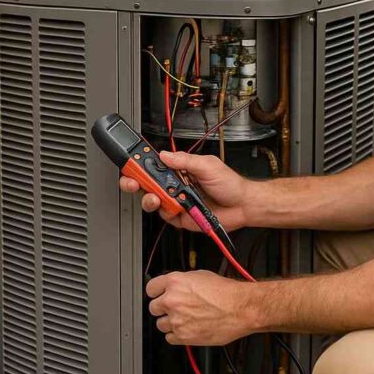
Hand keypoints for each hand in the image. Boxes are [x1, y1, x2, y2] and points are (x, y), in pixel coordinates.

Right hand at [120, 150, 249, 232]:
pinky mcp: (181, 218)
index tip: (131, 163)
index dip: (140, 165)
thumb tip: (164, 155)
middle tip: (132, 182)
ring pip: (153, 201)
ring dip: (150, 198)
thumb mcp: (207, 165)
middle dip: (135, 182)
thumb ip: (184, 160)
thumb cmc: (229, 184)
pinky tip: (174, 207)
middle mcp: (176, 186)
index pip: (155, 166)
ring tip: (157, 197)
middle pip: (148, 184)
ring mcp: (177, 202)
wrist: (242, 205)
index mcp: (180, 170)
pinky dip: (167, 212)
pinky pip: (166, 216)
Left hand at [146, 270, 254, 345]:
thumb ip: (182, 282)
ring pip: (160, 324)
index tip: (158, 295)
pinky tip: (188, 328)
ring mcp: (176, 320)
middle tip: (175, 309)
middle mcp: (172, 301)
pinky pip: (170, 338)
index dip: (156, 292)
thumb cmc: (226, 293)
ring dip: (170, 323)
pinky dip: (177, 335)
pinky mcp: (183, 337)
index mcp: (175, 283)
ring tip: (185, 319)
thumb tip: (176, 286)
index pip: (151, 289)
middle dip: (163, 309)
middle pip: (153, 308)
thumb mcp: (201, 276)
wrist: (240, 309)